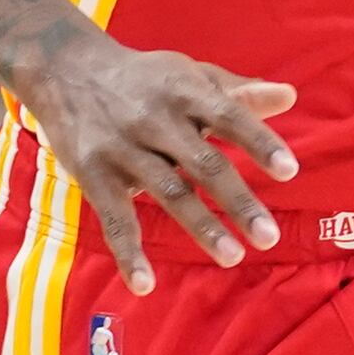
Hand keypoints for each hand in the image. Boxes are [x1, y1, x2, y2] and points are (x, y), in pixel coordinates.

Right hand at [19, 30, 297, 292]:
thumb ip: (238, 92)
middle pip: (203, 162)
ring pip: (167, 192)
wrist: (64, 69)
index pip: (228, 116)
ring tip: (233, 257)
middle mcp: (155, 119)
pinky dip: (128, 253)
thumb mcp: (189, 75)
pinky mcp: (93, 173)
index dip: (258, 142)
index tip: (289, 171)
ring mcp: (123, 147)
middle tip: (268, 237)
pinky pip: (114, 218)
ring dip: (201, 227)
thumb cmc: (144, 79)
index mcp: (184, 91)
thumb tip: (289, 95)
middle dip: (237, 201)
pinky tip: (144, 285)